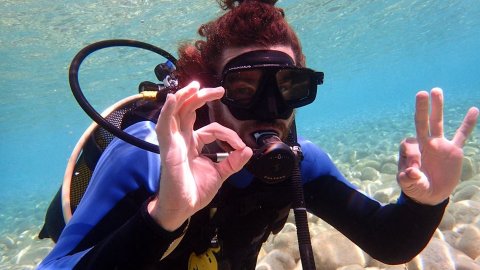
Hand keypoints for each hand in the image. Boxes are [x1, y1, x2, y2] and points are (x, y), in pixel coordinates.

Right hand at [148, 81, 252, 229]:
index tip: (240, 147)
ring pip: (175, 112)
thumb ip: (233, 161)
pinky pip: (164, 125)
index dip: (228, 134)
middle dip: (202, 97)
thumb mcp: (220, 174)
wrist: (183, 208)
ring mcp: (173, 142)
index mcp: (193, 143)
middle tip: (219, 90)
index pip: (211, 129)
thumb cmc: (195, 191)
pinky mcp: (167, 148)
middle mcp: (182, 139)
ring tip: (195, 86)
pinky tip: (172, 99)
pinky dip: (167, 111)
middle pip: (189, 110)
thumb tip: (248, 150)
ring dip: (184, 97)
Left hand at [397, 88, 478, 204]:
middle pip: (421, 122)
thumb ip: (408, 180)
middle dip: (421, 108)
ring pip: (438, 122)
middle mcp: (425, 144)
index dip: (410, 156)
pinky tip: (474, 110)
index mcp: (413, 151)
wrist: (431, 195)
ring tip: (436, 90)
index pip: (408, 144)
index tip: (413, 171)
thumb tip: (411, 172)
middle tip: (421, 93)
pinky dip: (468, 124)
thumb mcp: (410, 186)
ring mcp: (440, 145)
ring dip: (437, 107)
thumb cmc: (417, 189)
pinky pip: (462, 135)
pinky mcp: (453, 151)